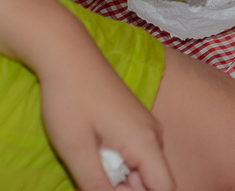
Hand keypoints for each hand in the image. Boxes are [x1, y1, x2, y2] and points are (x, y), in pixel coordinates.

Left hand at [38, 52, 173, 190]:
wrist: (69, 55)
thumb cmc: (71, 100)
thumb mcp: (77, 150)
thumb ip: (96, 185)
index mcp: (145, 143)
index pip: (165, 188)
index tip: (106, 189)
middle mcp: (154, 135)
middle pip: (154, 180)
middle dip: (126, 189)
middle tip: (91, 177)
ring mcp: (146, 126)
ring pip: (144, 167)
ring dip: (120, 177)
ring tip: (90, 162)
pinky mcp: (135, 121)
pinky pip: (136, 153)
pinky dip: (117, 162)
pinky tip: (93, 150)